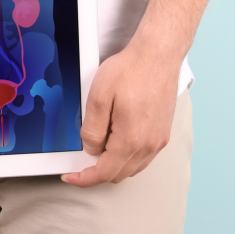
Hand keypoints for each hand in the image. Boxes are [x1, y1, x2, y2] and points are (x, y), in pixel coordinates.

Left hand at [62, 34, 182, 186]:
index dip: (84, 179)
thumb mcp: (98, 97)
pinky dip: (128, 157)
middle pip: (119, 174)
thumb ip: (92, 129)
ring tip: (100, 143)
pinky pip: (144, 157)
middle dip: (98, 172)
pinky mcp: (164, 133)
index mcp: (131, 139)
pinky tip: (118, 139)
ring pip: (132, 168)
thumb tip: (91, 149)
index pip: (105, 173)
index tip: (71, 177)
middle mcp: (149, 145)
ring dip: (114, 165)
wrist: (158, 54)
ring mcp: (159, 140)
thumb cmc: (130, 70)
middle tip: (81, 159)